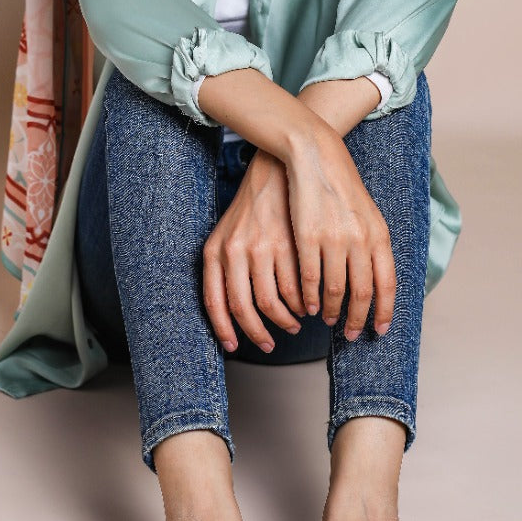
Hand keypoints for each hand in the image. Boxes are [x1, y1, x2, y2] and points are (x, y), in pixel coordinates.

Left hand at [202, 150, 306, 353]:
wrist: (275, 172)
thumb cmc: (251, 210)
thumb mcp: (226, 236)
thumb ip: (224, 270)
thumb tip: (231, 313)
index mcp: (215, 251)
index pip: (215, 302)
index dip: (223, 330)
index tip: (233, 347)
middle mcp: (235, 251)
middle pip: (244, 308)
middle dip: (257, 333)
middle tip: (269, 344)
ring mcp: (262, 248)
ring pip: (273, 301)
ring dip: (285, 320)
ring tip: (293, 323)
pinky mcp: (289, 245)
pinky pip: (295, 287)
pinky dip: (301, 304)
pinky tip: (306, 306)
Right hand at [285, 126, 395, 339]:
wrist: (317, 157)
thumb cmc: (342, 187)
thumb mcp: (368, 215)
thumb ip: (374, 246)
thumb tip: (377, 280)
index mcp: (379, 235)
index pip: (387, 284)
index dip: (384, 311)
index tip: (380, 330)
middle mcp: (360, 239)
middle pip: (362, 292)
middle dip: (357, 319)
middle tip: (352, 334)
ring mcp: (333, 239)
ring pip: (335, 289)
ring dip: (333, 310)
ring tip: (329, 319)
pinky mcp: (307, 237)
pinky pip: (310, 277)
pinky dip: (310, 296)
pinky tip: (310, 305)